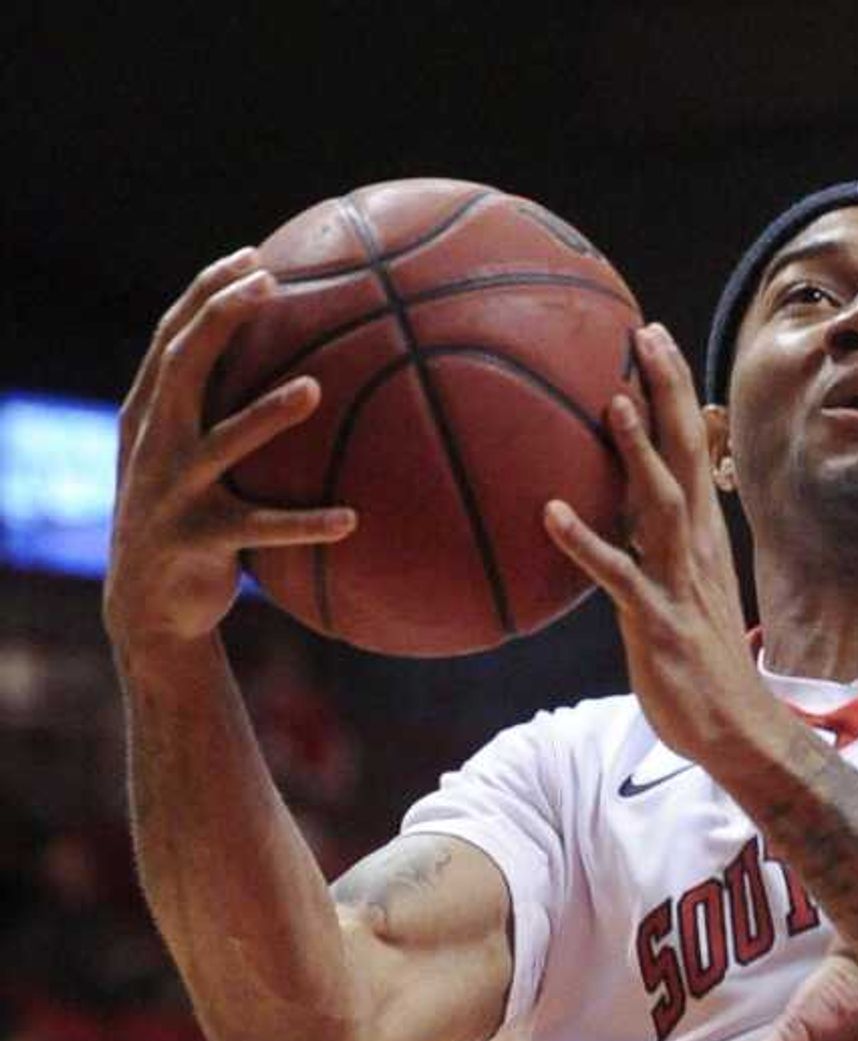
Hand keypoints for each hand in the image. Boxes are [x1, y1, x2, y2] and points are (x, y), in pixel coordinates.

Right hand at [104, 250, 356, 658]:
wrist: (147, 607)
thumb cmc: (187, 524)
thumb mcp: (190, 465)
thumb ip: (216, 417)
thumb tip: (298, 372)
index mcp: (151, 416)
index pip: (173, 336)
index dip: (207, 291)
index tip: (251, 257)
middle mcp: (155, 443)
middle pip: (184, 363)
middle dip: (222, 318)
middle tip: (269, 285)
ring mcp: (173, 491)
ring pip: (222, 443)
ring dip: (267, 415)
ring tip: (314, 389)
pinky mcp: (198, 540)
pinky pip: (261, 530)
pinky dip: (306, 525)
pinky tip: (351, 520)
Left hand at [541, 324, 795, 789]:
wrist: (737, 729)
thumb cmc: (702, 662)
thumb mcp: (685, 590)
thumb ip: (655, 543)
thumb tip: (621, 507)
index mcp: (703, 536)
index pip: (693, 449)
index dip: (676, 391)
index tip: (653, 335)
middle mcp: (696, 548)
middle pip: (685, 457)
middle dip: (667, 394)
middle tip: (645, 334)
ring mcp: (679, 583)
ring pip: (660, 506)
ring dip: (637, 454)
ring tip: (613, 403)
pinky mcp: (658, 623)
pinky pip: (619, 577)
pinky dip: (586, 543)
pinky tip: (551, 514)